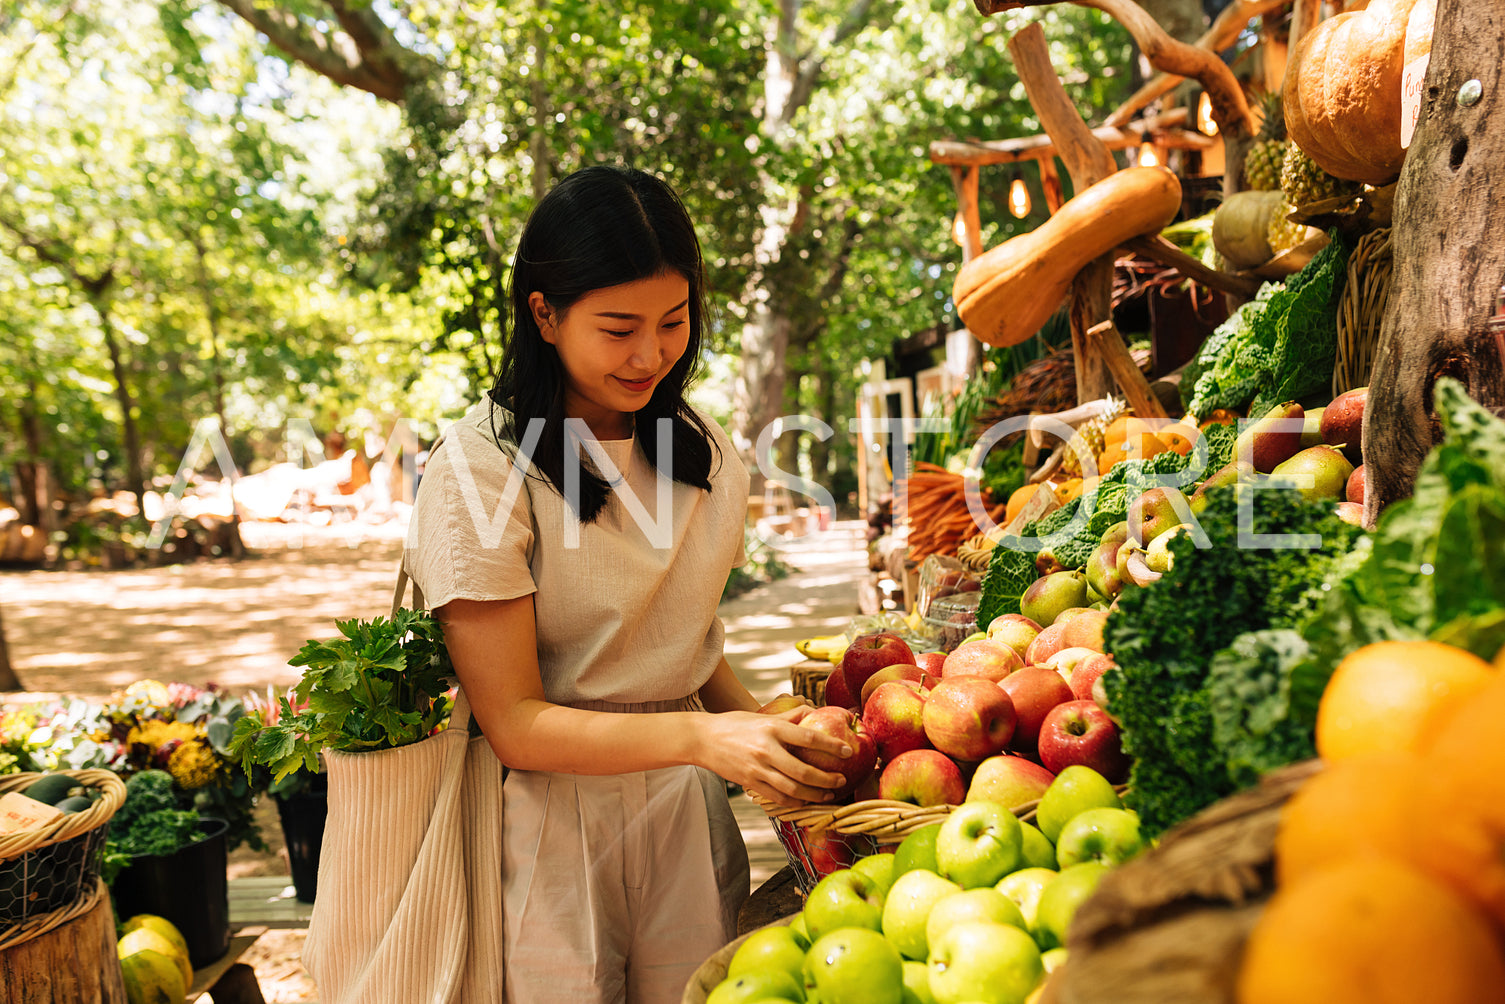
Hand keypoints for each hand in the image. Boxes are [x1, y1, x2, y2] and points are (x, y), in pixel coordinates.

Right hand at [695, 707, 850, 807]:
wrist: (702, 739)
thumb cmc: (734, 724)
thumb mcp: (761, 716)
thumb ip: (788, 717)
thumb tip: (814, 712)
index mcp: (771, 728)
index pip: (809, 737)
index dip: (831, 746)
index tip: (847, 751)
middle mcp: (766, 749)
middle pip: (804, 771)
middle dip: (827, 779)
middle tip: (841, 780)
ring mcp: (757, 769)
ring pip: (793, 790)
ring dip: (815, 795)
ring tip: (829, 795)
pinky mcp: (750, 783)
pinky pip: (778, 798)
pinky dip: (795, 803)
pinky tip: (807, 802)